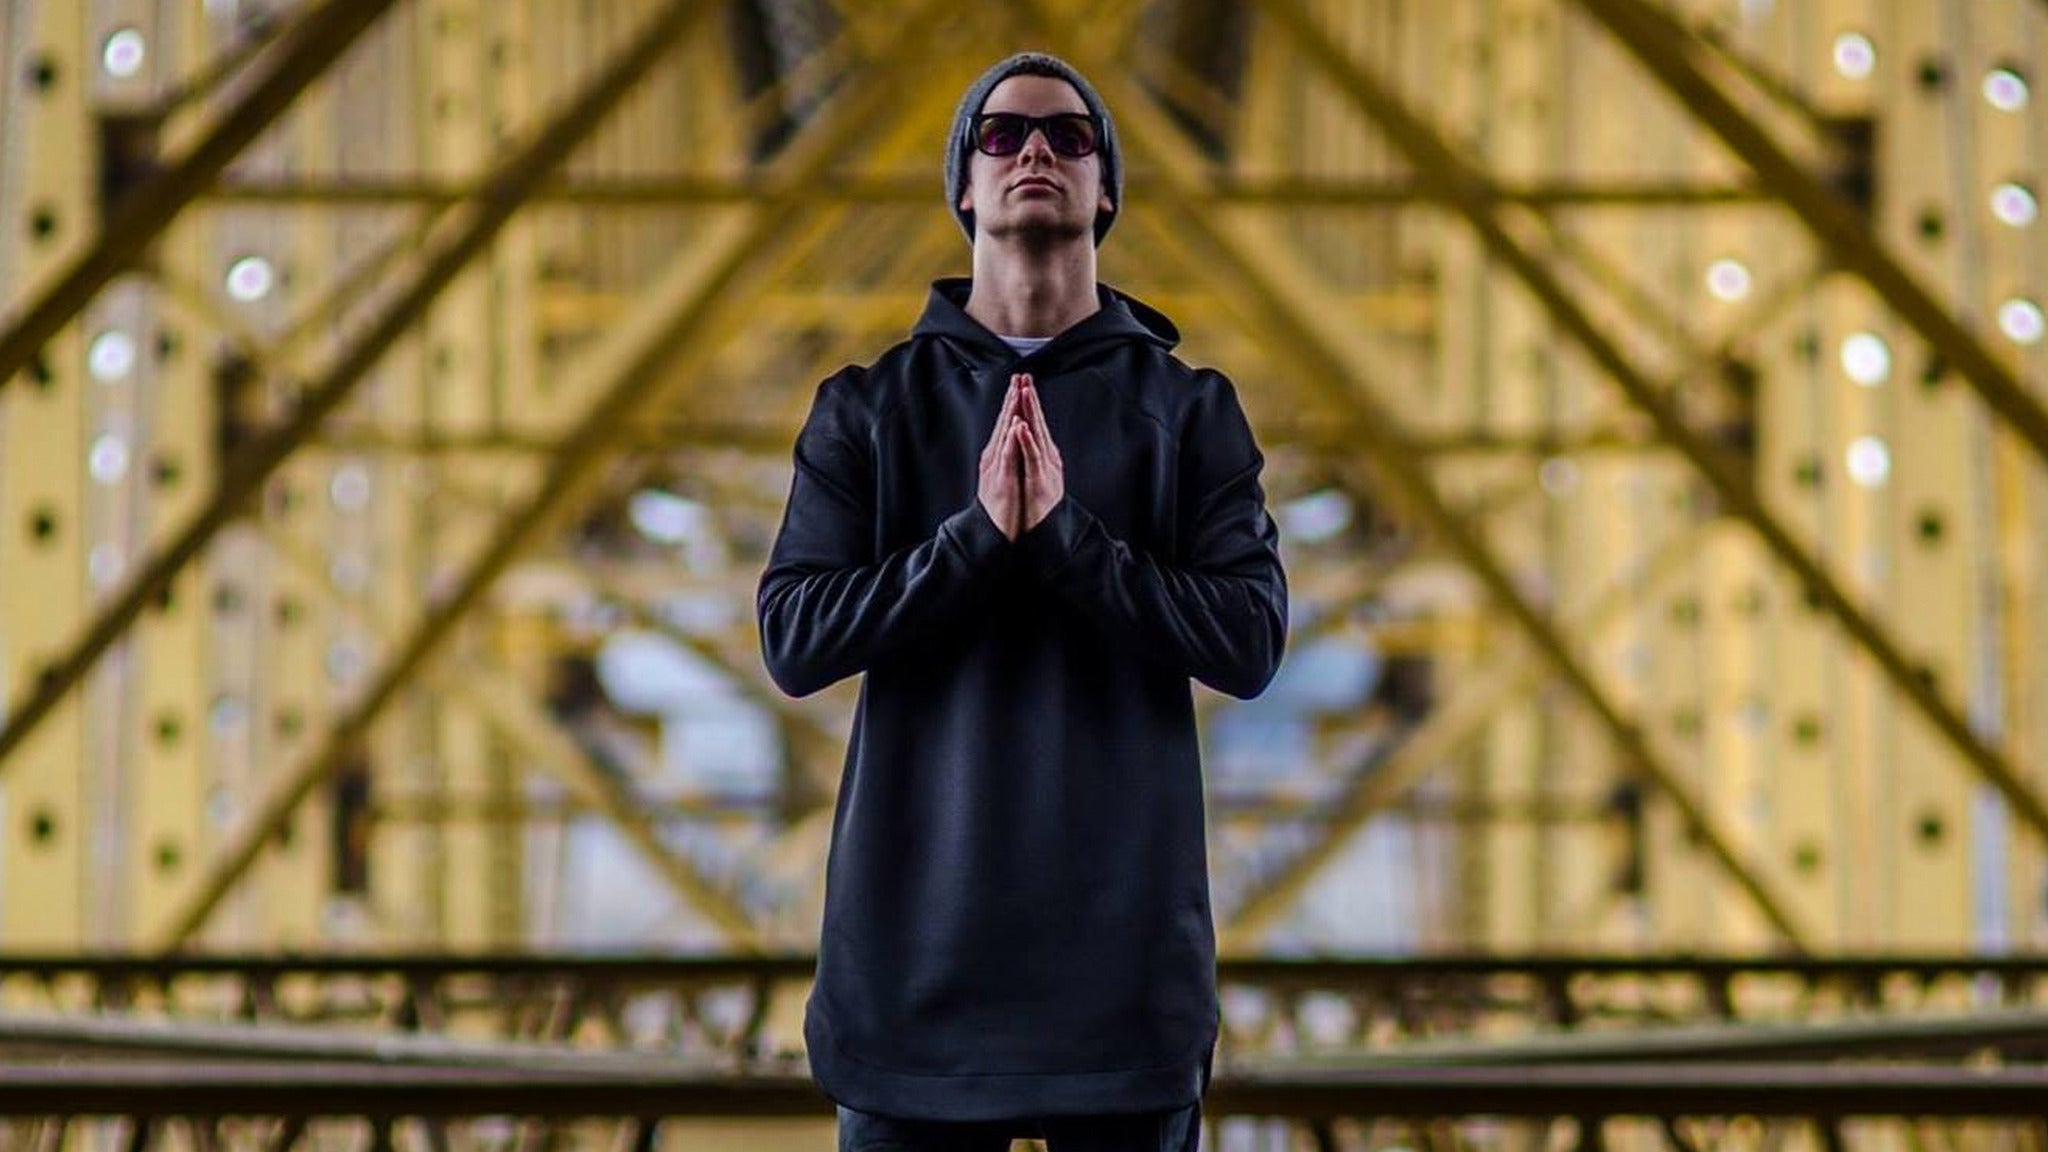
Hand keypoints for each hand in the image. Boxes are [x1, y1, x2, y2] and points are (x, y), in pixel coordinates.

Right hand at [978, 375, 1028, 540]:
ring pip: (1004, 435)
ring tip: (1017, 393)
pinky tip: (1016, 426)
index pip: (1006, 424)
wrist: (991, 532)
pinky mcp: (1001, 481)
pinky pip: (1007, 457)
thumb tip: (1014, 440)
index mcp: (997, 456)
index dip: (1012, 403)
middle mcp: (993, 458)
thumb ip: (1008, 458)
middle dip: (1011, 399)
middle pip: (1003, 423)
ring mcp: (996, 468)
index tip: (1020, 383)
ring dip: (1010, 413)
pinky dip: (1012, 440)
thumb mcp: (1004, 477)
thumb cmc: (1001, 506)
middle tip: (1019, 377)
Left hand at [1015, 373, 1064, 531]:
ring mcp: (1044, 469)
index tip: (1022, 382)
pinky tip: (1021, 426)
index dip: (1028, 403)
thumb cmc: (1036, 508)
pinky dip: (1027, 441)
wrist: (1045, 534)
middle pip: (1037, 424)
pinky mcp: (1040, 481)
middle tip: (1025, 378)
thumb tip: (1029, 439)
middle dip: (1030, 400)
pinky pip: (1033, 458)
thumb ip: (1033, 457)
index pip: (1033, 425)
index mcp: (1042, 456)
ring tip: (1024, 393)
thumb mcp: (1034, 477)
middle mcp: (1046, 459)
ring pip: (1036, 436)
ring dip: (1030, 413)